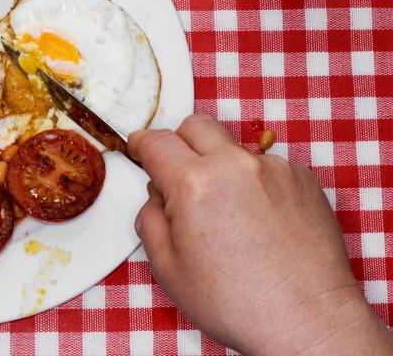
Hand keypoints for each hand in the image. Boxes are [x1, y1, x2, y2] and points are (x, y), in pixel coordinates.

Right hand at [130, 114, 391, 355]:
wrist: (307, 321)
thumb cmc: (238, 303)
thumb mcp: (168, 269)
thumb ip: (151, 221)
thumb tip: (156, 199)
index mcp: (194, 184)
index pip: (156, 141)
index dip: (141, 144)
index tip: (139, 149)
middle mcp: (235, 166)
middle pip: (195, 126)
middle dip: (179, 143)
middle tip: (178, 175)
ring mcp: (274, 169)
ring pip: (232, 149)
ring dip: (220, 168)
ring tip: (229, 214)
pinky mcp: (303, 179)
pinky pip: (266, 167)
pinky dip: (254, 184)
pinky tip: (259, 222)